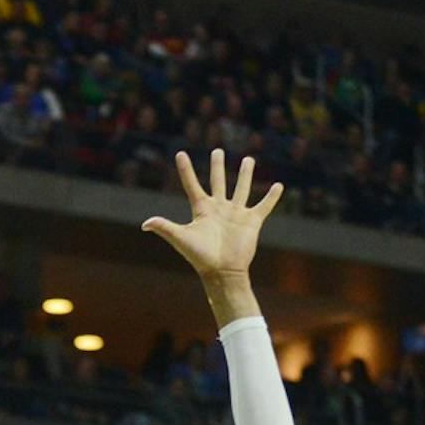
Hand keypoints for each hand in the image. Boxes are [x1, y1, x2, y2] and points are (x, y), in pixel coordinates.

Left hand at [142, 149, 282, 279]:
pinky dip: (272, 197)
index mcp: (202, 210)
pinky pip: (264, 206)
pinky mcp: (252, 222)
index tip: (180, 154)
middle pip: (218, 181)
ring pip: (242, 188)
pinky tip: (279, 185)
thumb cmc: (201, 257)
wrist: (223, 272)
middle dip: (217, 166)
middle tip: (217, 151)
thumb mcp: (181, 239)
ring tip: (248, 159)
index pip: (192, 185)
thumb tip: (145, 224)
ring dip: (245, 174)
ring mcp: (236, 214)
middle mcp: (219, 209)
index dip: (186, 170)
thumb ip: (165, 228)